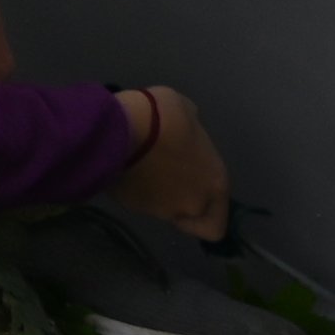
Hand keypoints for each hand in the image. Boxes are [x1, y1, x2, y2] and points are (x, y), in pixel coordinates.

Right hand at [108, 83, 231, 242]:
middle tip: (166, 174)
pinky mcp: (129, 205)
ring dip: (154, 191)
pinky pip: (136, 199)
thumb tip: (186, 136)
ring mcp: (159, 209)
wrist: (117, 128)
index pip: (218, 224)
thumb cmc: (161, 117)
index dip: (209, 213)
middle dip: (179, 198)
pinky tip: (124, 163)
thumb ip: (192, 133)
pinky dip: (133, 186)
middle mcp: (191, 204)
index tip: (195, 191)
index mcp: (214, 183)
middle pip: (188, 216)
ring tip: (139, 161)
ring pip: (161, 208)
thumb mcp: (187, 111)